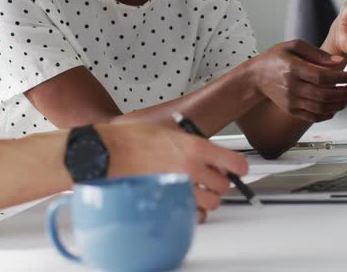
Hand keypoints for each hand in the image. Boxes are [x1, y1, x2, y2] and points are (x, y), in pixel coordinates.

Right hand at [98, 123, 247, 222]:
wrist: (108, 152)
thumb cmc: (132, 140)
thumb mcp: (170, 131)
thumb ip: (194, 144)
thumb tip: (210, 154)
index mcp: (195, 147)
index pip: (235, 162)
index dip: (238, 166)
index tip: (237, 168)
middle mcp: (191, 168)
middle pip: (224, 185)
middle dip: (218, 182)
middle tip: (208, 178)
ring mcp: (180, 187)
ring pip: (212, 202)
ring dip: (206, 198)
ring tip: (194, 190)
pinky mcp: (168, 202)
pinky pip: (193, 214)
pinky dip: (192, 211)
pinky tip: (184, 200)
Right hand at [249, 39, 346, 122]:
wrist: (256, 77)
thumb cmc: (275, 58)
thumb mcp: (293, 46)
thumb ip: (317, 53)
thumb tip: (340, 63)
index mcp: (293, 69)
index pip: (323, 77)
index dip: (342, 78)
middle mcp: (292, 88)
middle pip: (325, 95)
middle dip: (346, 92)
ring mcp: (291, 102)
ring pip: (322, 108)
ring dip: (341, 104)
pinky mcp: (291, 110)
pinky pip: (314, 117)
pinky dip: (329, 114)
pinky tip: (338, 106)